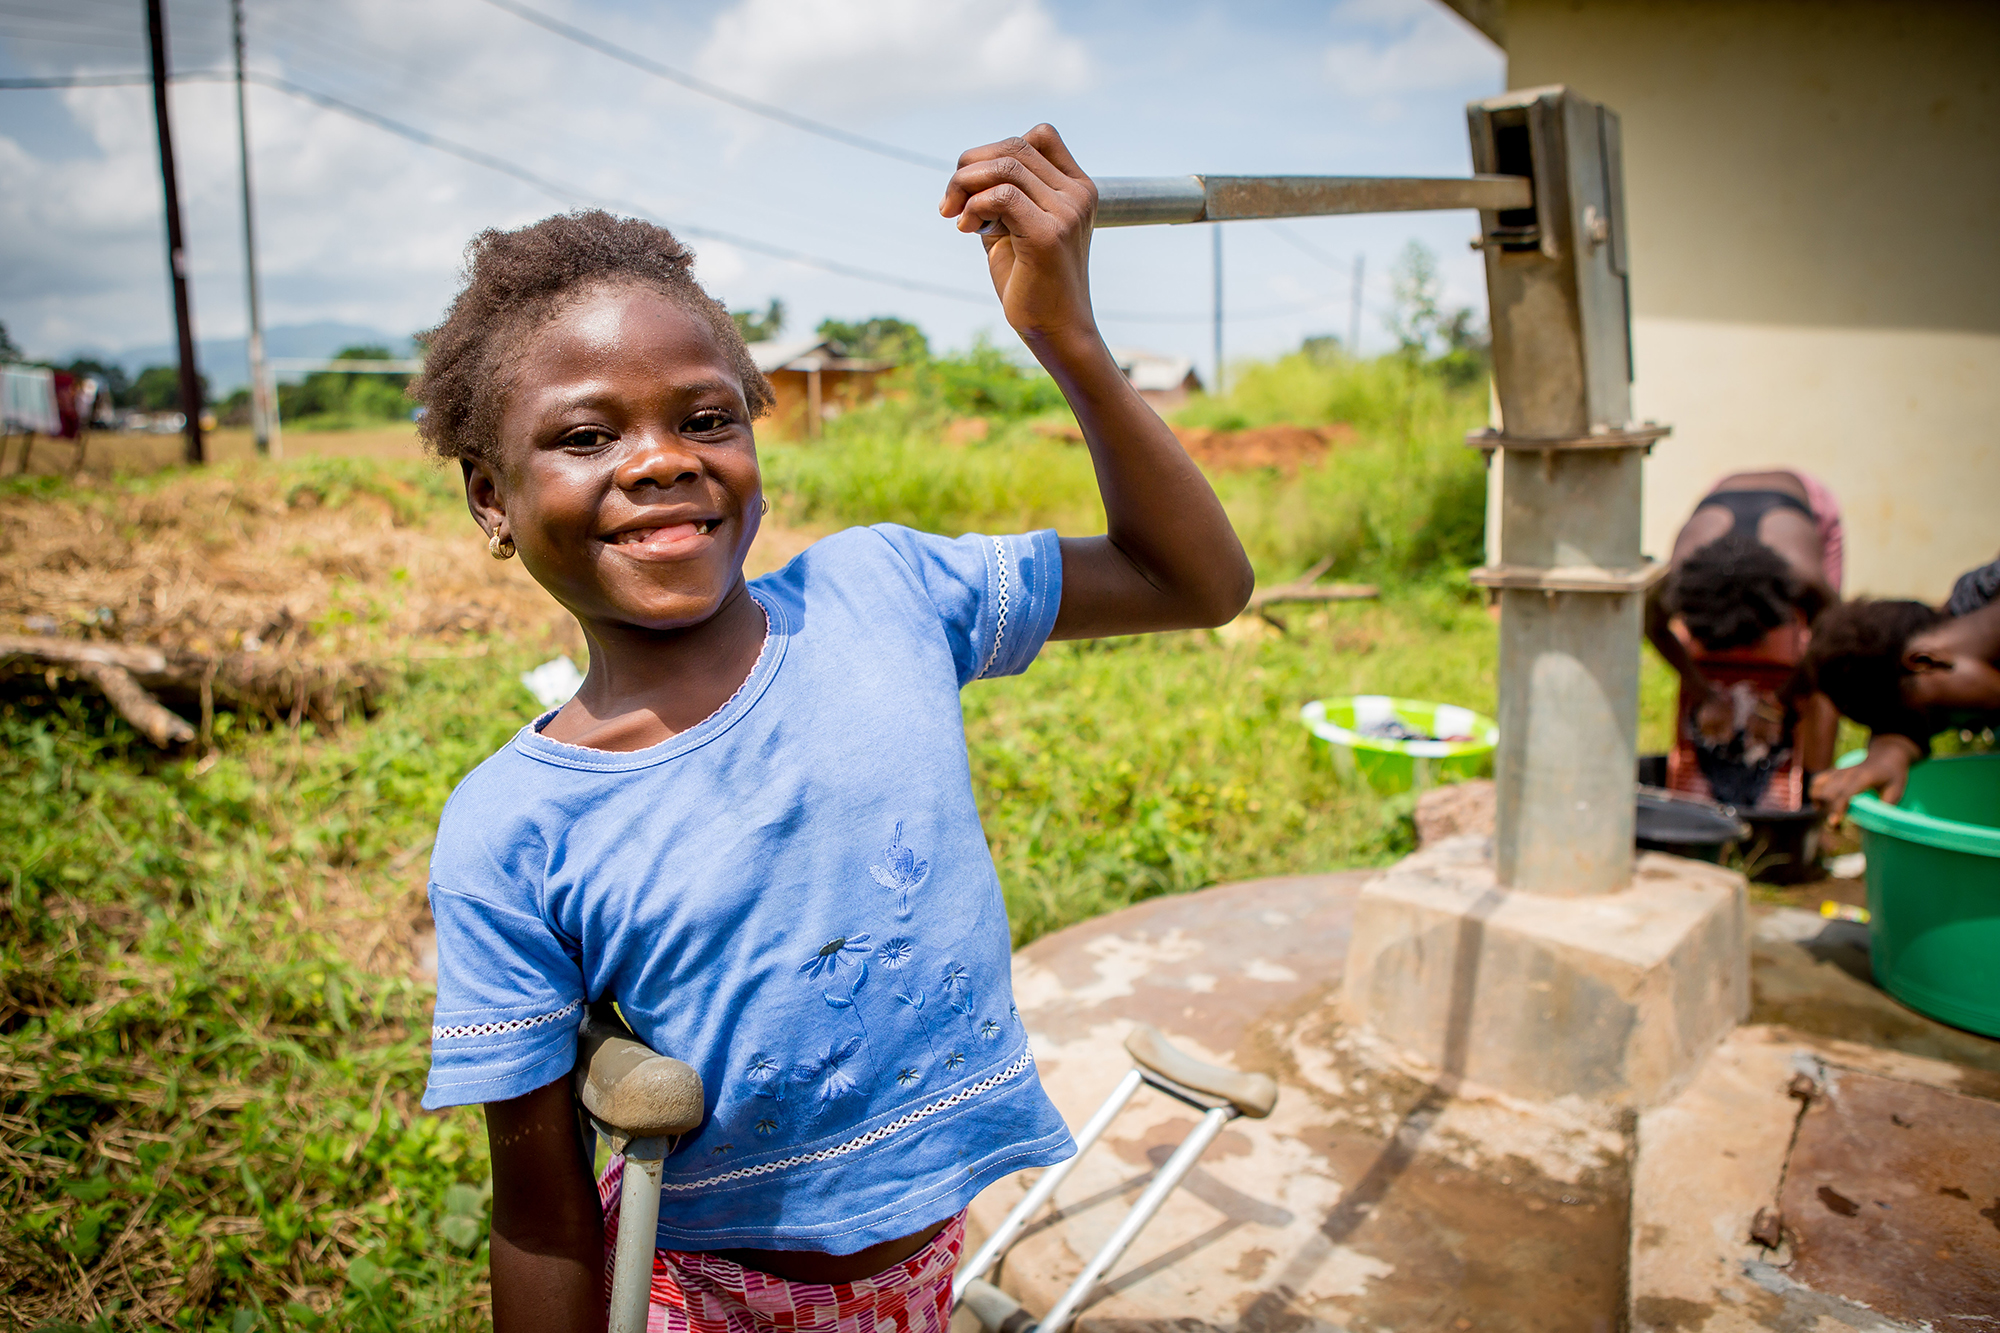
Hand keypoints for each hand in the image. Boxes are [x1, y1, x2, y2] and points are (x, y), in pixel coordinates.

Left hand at [940, 125, 1097, 345]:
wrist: (1056, 330)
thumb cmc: (1032, 282)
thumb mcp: (1013, 226)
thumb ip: (998, 195)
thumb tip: (964, 170)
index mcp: (1077, 188)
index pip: (1038, 136)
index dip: (996, 151)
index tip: (974, 187)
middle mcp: (1078, 194)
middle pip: (1014, 147)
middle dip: (969, 167)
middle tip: (949, 204)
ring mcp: (1067, 212)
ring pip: (1004, 167)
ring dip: (965, 186)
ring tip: (954, 216)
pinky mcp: (1049, 234)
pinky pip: (1001, 196)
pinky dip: (974, 207)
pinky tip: (967, 229)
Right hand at [1810, 733, 1921, 824]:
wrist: (1886, 755)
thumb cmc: (1893, 775)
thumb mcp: (1897, 790)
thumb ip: (1886, 805)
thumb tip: (1874, 821)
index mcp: (1863, 778)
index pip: (1845, 793)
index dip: (1837, 808)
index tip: (1833, 823)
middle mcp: (1847, 773)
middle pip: (1827, 792)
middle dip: (1827, 811)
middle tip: (1835, 827)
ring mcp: (1839, 771)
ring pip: (1817, 786)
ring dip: (1818, 802)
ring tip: (1826, 813)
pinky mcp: (1833, 772)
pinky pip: (1817, 781)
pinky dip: (1815, 792)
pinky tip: (1821, 802)